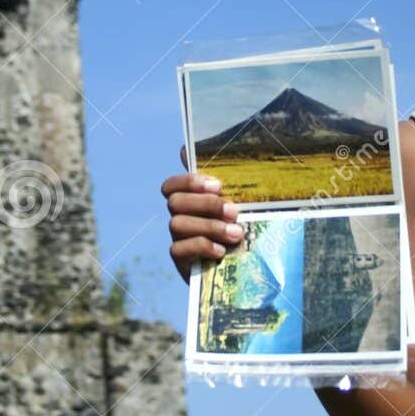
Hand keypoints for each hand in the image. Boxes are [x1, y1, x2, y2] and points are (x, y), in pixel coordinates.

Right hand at [161, 146, 241, 283]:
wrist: (243, 267)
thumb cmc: (239, 225)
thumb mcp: (238, 201)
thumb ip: (225, 178)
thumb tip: (195, 148)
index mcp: (190, 199)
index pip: (172, 185)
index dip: (190, 182)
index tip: (217, 185)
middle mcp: (179, 217)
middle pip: (175, 202)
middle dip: (206, 204)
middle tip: (233, 211)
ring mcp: (178, 238)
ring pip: (177, 224)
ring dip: (209, 226)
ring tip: (236, 233)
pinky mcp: (180, 260)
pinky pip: (179, 249)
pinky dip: (202, 246)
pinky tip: (221, 250)